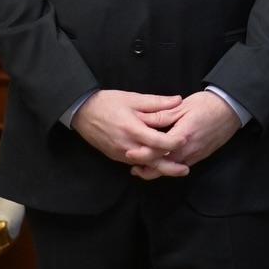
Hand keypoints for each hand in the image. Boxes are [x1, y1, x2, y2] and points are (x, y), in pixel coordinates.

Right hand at [69, 89, 187, 177]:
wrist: (83, 112)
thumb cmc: (109, 103)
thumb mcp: (133, 98)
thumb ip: (157, 102)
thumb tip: (178, 100)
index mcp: (132, 129)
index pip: (157, 141)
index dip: (173, 142)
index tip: (185, 140)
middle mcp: (127, 145)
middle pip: (152, 160)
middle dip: (170, 167)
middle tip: (186, 169)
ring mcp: (121, 153)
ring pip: (144, 165)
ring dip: (160, 168)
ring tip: (176, 170)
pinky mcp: (117, 156)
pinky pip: (135, 163)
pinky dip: (147, 164)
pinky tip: (158, 164)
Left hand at [130, 91, 241, 180]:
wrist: (230, 110)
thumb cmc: (206, 104)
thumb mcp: (184, 106)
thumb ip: (165, 115)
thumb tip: (146, 121)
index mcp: (183, 134)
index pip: (159, 150)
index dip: (143, 153)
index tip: (129, 152)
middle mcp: (189, 149)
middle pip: (164, 166)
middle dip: (147, 169)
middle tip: (132, 166)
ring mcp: (195, 155)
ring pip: (172, 169)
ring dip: (157, 170)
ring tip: (141, 168)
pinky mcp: (199, 157)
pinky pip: (181, 166)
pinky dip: (169, 167)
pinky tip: (161, 163)